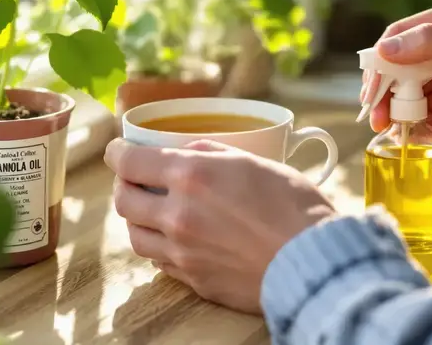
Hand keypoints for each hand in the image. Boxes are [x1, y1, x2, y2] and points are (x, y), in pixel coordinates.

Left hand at [104, 138, 334, 313]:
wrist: (314, 262)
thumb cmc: (294, 206)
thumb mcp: (254, 160)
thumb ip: (211, 153)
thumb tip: (184, 151)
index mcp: (190, 176)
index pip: (128, 162)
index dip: (117, 153)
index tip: (118, 150)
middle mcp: (177, 214)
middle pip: (123, 200)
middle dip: (124, 185)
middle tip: (135, 178)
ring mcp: (182, 252)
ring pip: (135, 234)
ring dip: (138, 218)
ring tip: (152, 210)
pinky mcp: (194, 280)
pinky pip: (160, 261)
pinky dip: (160, 246)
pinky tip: (175, 238)